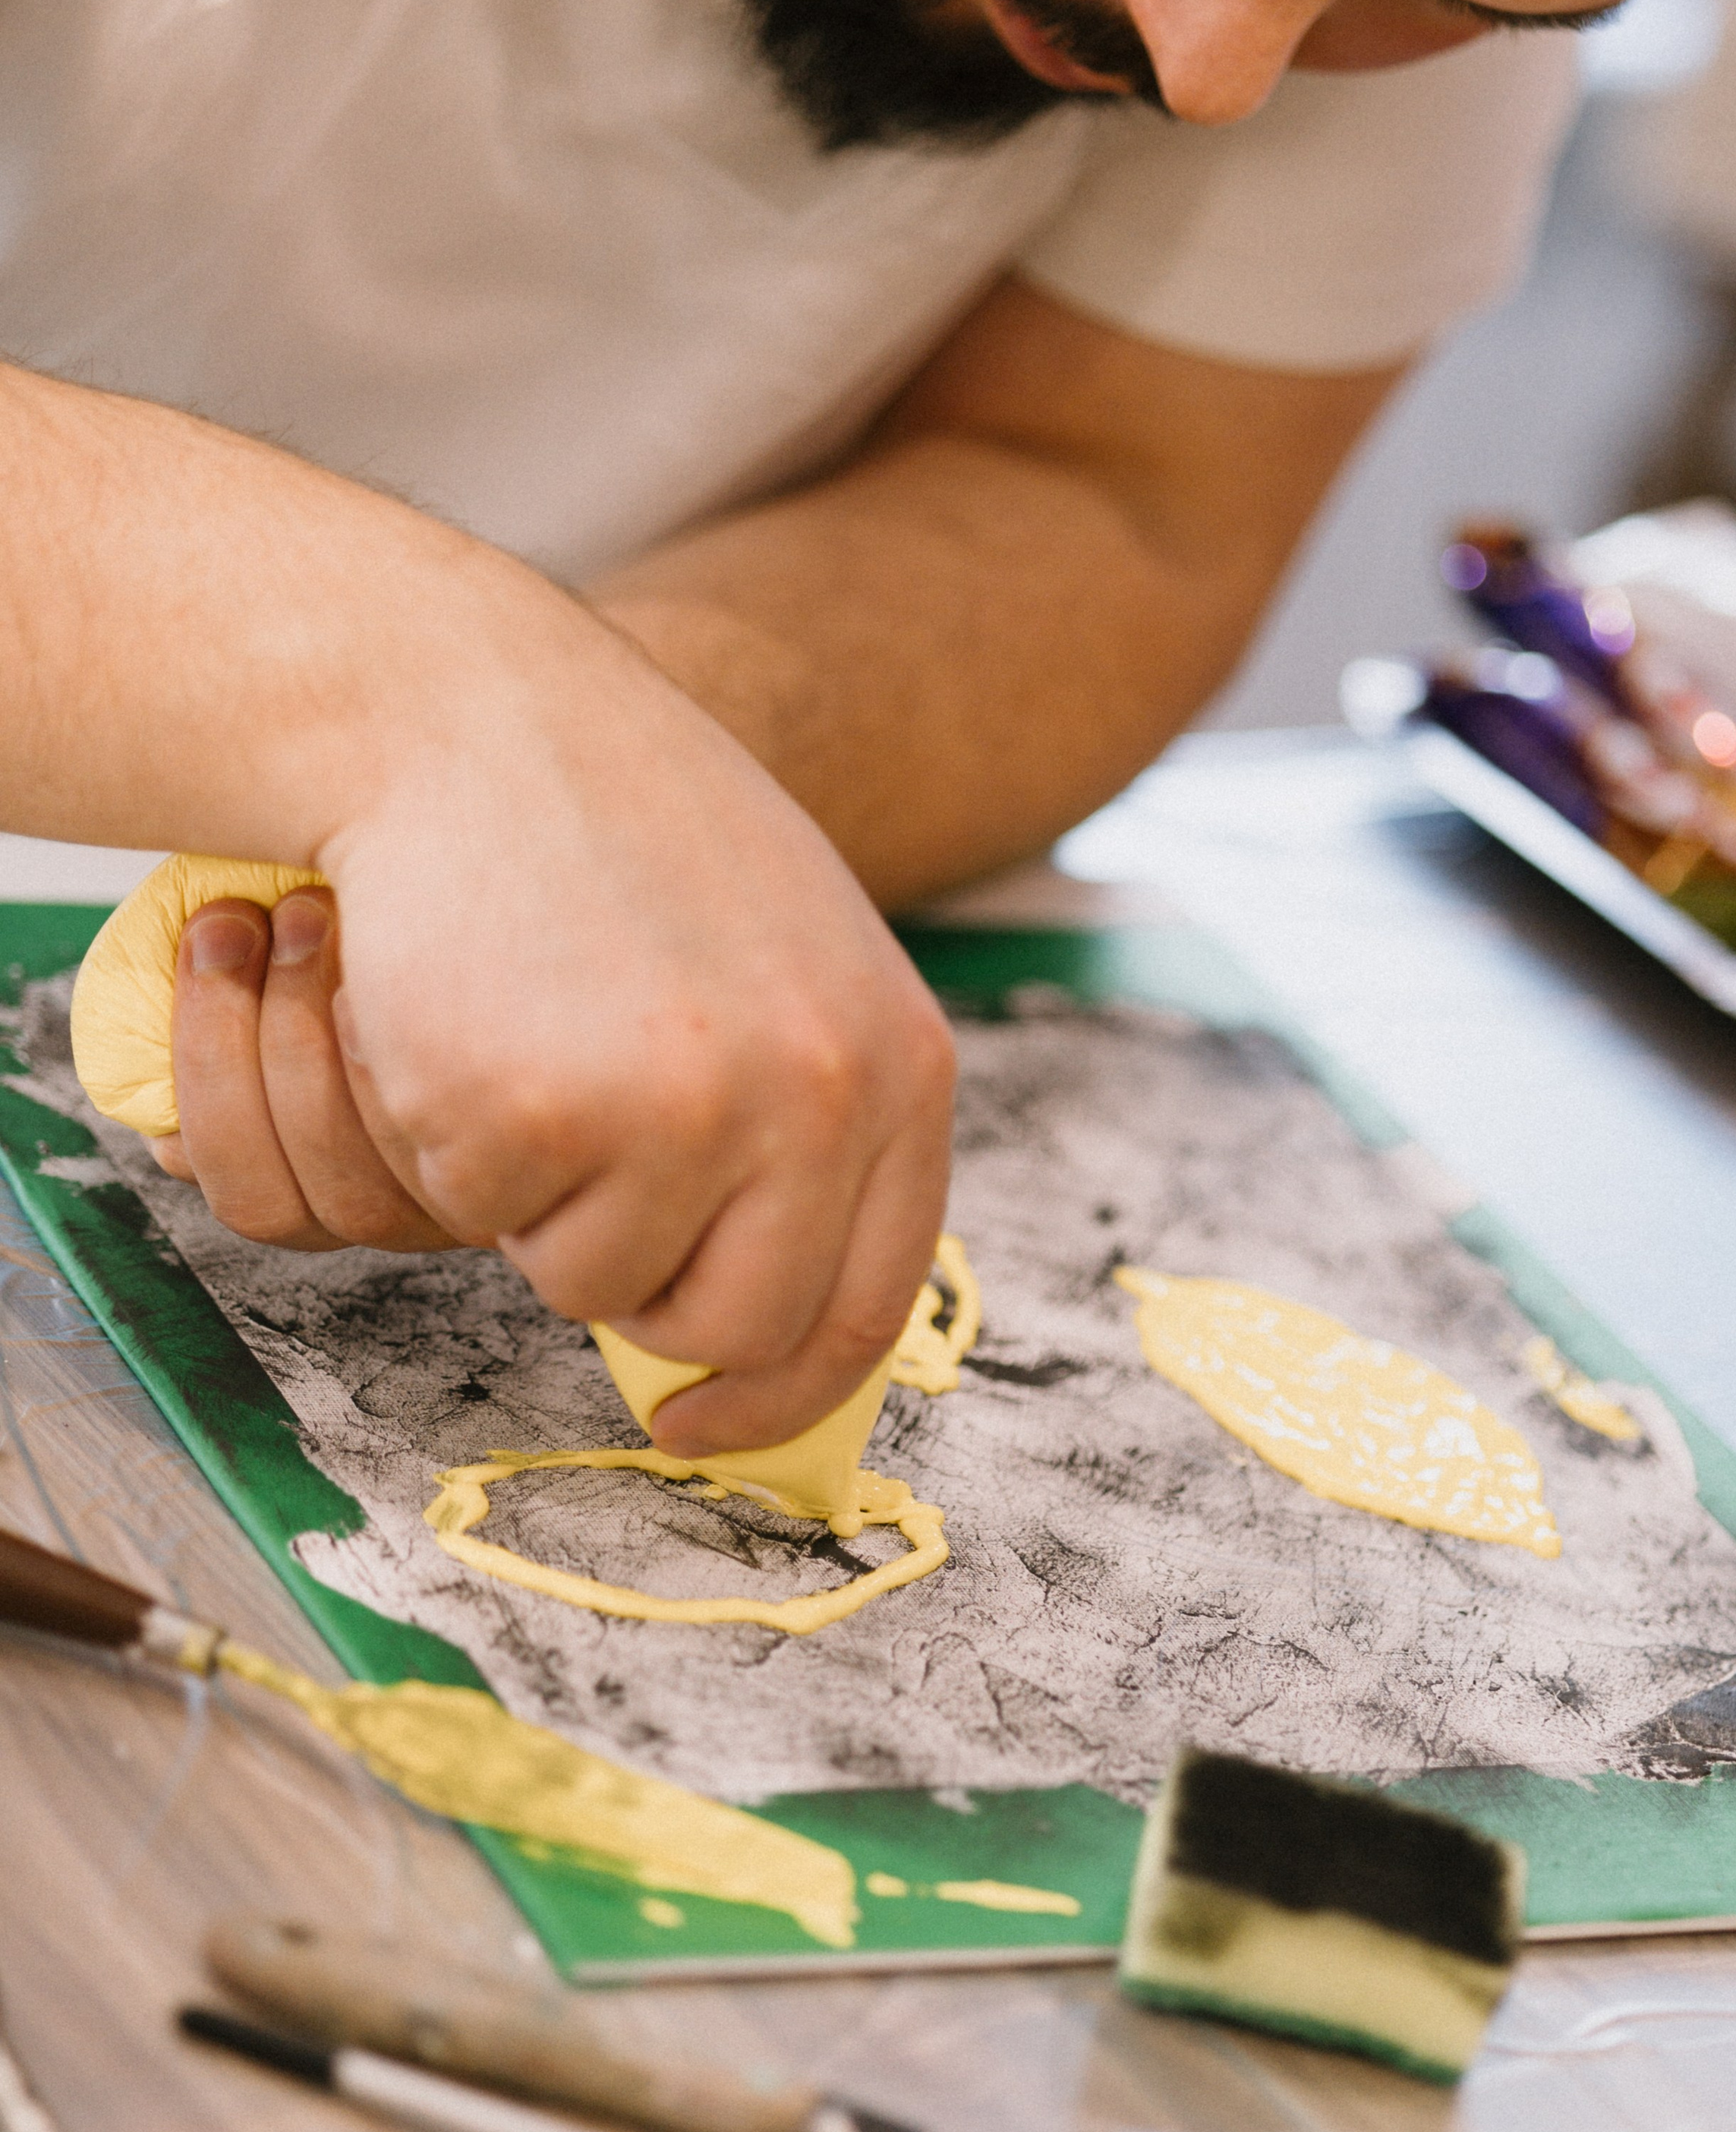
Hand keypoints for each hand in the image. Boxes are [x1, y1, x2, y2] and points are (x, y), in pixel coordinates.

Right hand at [159, 610, 955, 1457]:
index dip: (778, 1393)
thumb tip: (758, 1313)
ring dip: (534, 1192)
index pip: (867, 1306)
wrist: (476, 712)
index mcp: (897, 1063)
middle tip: (574, 1175)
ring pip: (585, 1276)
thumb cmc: (620, 836)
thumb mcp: (787, 966)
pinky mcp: (535, 1114)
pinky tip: (460, 1007)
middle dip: (638, 1291)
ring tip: (528, 1035)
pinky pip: (470, 1212)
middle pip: (733, 1325)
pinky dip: (442, 1135)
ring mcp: (681, 1111)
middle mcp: (815, 1098)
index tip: (700, 1418)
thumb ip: (807, 1122)